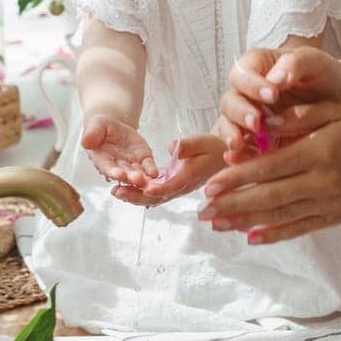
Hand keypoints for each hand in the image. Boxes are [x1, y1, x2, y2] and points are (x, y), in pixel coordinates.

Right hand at [82, 116, 158, 188]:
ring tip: (147, 180)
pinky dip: (151, 170)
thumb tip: (85, 141)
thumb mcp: (96, 126)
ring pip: (137, 173)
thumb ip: (92, 134)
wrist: (114, 127)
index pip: (107, 168)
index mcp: (102, 160)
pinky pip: (148, 166)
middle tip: (137, 179)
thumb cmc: (101, 127)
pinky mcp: (143, 159)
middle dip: (130, 178)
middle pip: (124, 174)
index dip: (113, 172)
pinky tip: (155, 173)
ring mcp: (131, 165)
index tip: (119, 174)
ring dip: (142, 178)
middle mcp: (117, 166)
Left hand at [109, 133, 226, 205]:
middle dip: (137, 196)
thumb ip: (188, 146)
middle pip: (158, 197)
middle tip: (118, 192)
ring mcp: (178, 189)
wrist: (223, 158)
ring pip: (155, 198)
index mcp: (190, 176)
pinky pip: (156, 195)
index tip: (142, 187)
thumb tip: (172, 147)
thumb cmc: (214, 149)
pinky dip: (141, 194)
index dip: (156, 188)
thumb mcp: (203, 142)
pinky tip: (126, 190)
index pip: (171, 185)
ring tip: (116, 192)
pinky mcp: (174, 187)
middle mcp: (182, 186)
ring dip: (135, 197)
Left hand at [199, 103, 340, 243]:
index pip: (269, 168)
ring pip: (280, 216)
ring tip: (218, 224)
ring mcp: (328, 203)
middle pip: (269, 197)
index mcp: (317, 152)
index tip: (211, 185)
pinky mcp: (334, 217)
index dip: (238, 179)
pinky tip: (251, 237)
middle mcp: (321, 182)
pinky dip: (275, 235)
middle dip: (233, 205)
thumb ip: (296, 118)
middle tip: (203, 211)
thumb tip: (260, 124)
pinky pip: (300, 228)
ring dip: (245, 222)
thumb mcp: (332, 111)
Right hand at [219, 47, 340, 157]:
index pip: (243, 73)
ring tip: (240, 144)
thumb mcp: (316, 63)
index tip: (272, 94)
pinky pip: (237, 148)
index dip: (252, 84)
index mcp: (258, 66)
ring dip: (231, 134)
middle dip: (240, 112)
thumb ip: (296, 63)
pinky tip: (242, 160)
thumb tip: (275, 79)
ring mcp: (248, 116)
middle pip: (230, 101)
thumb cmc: (326, 75)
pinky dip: (237, 155)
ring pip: (228, 125)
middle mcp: (247, 92)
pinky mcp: (253, 140)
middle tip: (257, 122)